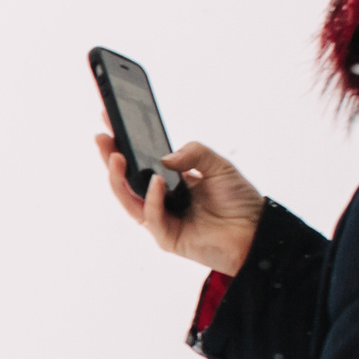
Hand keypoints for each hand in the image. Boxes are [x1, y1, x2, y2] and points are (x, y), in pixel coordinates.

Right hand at [96, 135, 263, 275]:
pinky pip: (152, 218)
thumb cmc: (238, 200)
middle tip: (102, 137)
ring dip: (119, 178)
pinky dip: (153, 199)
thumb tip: (165, 157)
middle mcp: (161, 200)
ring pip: (129, 200)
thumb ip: (194, 152)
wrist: (257, 231)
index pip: (140, 161)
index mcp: (170, 181)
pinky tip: (157, 182)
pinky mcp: (167, 238)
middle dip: (110, 158)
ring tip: (116, 156)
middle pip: (126, 180)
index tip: (108, 120)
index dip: (122, 142)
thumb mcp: (218, 164)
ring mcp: (161, 219)